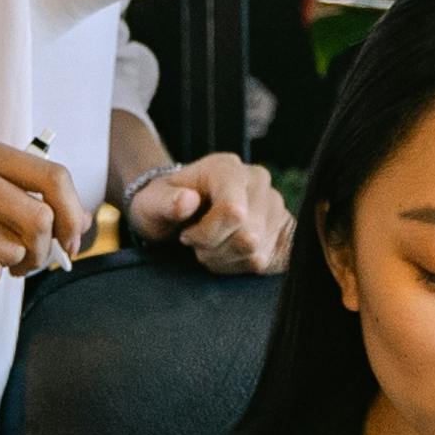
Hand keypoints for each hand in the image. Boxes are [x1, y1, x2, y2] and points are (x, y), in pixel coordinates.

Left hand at [124, 150, 294, 274]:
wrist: (181, 207)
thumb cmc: (164, 204)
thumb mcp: (152, 202)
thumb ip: (164, 202)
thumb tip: (187, 201)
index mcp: (227, 168)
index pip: (233, 212)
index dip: (206, 234)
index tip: (187, 235)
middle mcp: (258, 182)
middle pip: (247, 237)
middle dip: (214, 251)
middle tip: (198, 243)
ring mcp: (275, 206)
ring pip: (257, 254)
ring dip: (227, 260)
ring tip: (212, 246)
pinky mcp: (283, 230)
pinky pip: (270, 261)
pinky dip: (243, 265)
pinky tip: (229, 253)